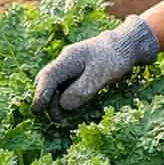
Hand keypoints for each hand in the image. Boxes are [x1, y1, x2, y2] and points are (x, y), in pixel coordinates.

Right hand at [32, 15, 160, 113]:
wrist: (126, 45)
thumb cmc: (115, 58)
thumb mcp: (100, 75)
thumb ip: (81, 90)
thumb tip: (63, 105)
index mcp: (68, 59)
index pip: (48, 77)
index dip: (40, 95)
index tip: (36, 111)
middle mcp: (65, 62)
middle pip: (46, 81)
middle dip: (46, 100)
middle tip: (54, 119)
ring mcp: (70, 67)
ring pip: (55, 85)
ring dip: (55, 101)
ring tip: (62, 118)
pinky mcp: (77, 73)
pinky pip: (64, 86)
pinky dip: (63, 98)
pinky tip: (70, 108)